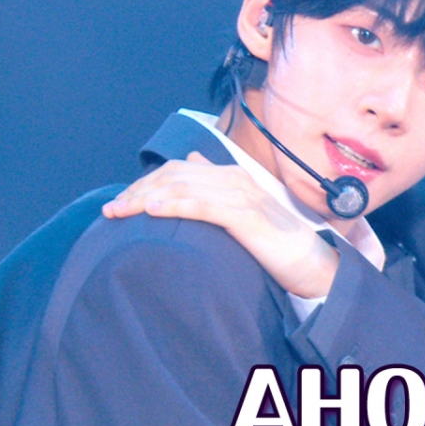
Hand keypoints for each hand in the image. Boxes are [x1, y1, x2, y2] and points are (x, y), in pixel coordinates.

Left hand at [102, 152, 339, 297]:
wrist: (314, 264)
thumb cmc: (276, 244)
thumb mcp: (244, 214)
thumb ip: (217, 190)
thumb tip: (192, 162)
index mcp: (232, 177)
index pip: (177, 170)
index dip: (145, 183)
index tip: (120, 203)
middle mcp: (235, 179)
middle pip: (174, 176)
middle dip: (137, 190)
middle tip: (110, 210)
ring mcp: (242, 196)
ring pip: (183, 187)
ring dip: (146, 198)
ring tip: (121, 211)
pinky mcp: (247, 216)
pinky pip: (204, 206)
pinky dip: (174, 205)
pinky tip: (152, 212)